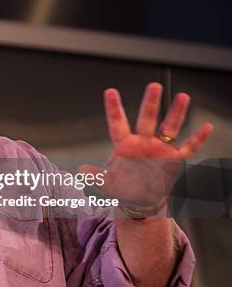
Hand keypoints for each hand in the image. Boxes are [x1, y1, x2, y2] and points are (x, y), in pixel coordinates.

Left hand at [82, 83, 212, 209]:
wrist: (140, 200)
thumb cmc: (122, 188)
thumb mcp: (106, 184)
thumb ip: (95, 176)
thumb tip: (81, 171)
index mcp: (124, 145)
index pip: (117, 123)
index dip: (114, 108)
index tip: (110, 91)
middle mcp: (143, 142)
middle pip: (146, 119)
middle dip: (150, 103)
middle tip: (154, 86)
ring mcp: (159, 149)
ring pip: (169, 127)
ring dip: (175, 113)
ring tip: (182, 96)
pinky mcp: (174, 160)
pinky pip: (188, 147)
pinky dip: (197, 138)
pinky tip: (205, 126)